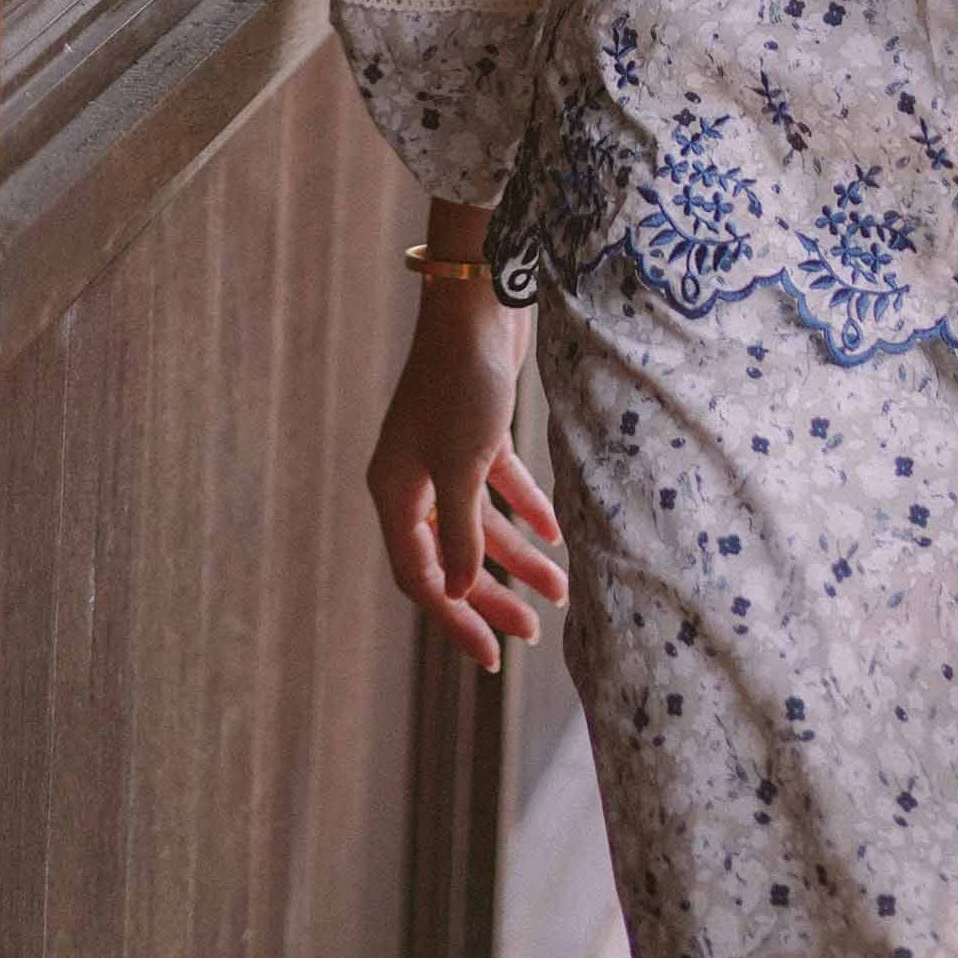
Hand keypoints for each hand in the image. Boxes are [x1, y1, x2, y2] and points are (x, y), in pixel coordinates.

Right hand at [366, 264, 567, 672]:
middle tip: (534, 632)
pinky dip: (525, 509)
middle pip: (452, 558)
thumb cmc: (463, 382)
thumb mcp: (464, 466)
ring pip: (480, 524)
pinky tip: (556, 532)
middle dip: (493, 595)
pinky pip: (498, 486)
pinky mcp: (476, 432)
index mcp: (395, 494)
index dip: (456, 618)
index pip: (422, 577)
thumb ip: (463, 533)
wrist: (477, 303)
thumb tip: (460, 592)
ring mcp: (444, 455)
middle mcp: (414, 480)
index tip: (492, 654)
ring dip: (519, 556)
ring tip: (561, 589)